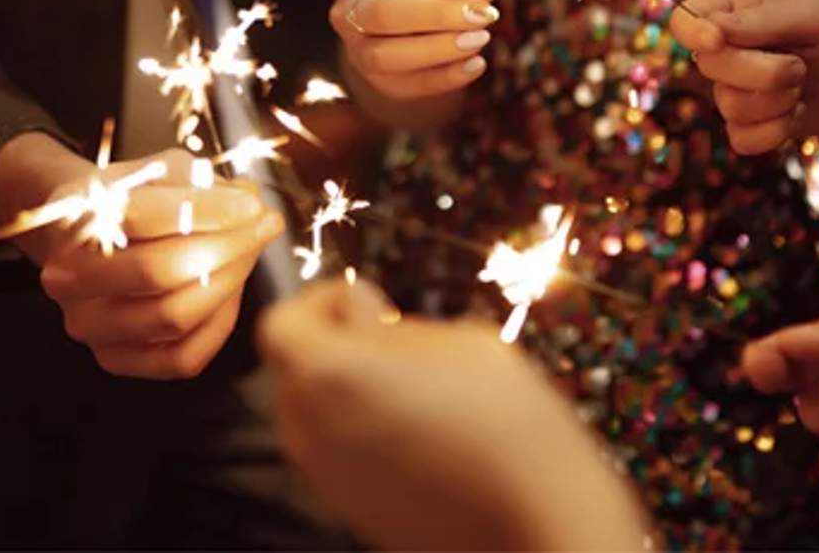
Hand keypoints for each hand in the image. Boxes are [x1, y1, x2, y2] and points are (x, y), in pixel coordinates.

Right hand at [33, 151, 283, 378]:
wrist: (94, 235)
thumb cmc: (136, 198)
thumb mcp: (161, 169)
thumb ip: (200, 182)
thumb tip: (246, 199)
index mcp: (72, 215)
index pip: (143, 215)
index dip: (207, 209)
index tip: (251, 202)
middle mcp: (66, 274)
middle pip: (158, 270)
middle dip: (227, 246)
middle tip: (264, 225)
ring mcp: (87, 323)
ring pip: (173, 317)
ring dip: (228, 282)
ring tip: (251, 251)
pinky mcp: (114, 358)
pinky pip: (181, 358)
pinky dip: (219, 324)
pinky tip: (231, 290)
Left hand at [258, 279, 651, 552]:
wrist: (536, 516)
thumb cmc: (504, 419)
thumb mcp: (455, 339)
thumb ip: (391, 329)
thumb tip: (364, 324)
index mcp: (328, 374)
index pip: (281, 323)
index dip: (320, 302)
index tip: (364, 301)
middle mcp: (310, 429)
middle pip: (295, 370)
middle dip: (336, 346)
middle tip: (395, 342)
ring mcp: (325, 478)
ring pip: (315, 415)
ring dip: (347, 392)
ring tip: (414, 390)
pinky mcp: (348, 512)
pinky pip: (337, 455)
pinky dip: (362, 435)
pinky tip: (420, 434)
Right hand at [331, 0, 497, 101]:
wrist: (402, 28)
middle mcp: (348, 12)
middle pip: (383, 14)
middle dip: (437, 14)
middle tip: (482, 14)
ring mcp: (358, 51)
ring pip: (386, 55)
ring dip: (439, 48)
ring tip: (481, 38)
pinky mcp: (379, 82)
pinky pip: (408, 85)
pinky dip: (446, 77)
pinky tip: (475, 64)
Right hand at [671, 0, 818, 151]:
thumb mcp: (815, 11)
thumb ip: (763, 20)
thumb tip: (712, 30)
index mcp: (736, 4)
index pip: (684, 19)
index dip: (694, 34)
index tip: (718, 41)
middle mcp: (729, 44)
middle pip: (707, 67)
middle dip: (758, 73)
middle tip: (799, 66)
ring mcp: (740, 85)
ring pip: (727, 106)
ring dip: (775, 101)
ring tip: (804, 83)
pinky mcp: (756, 120)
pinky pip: (742, 139)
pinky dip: (773, 132)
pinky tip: (798, 114)